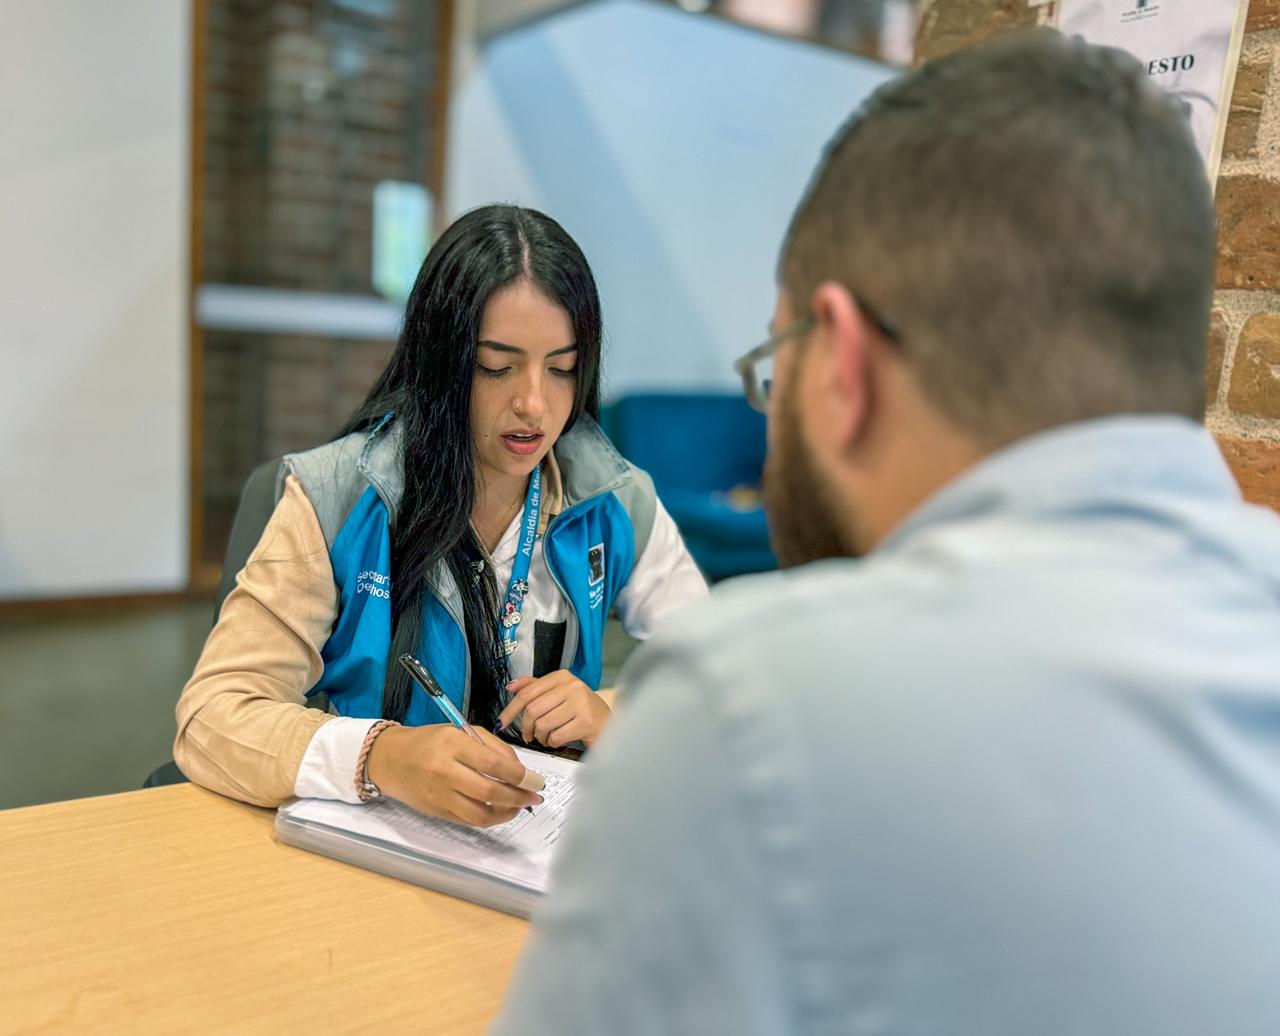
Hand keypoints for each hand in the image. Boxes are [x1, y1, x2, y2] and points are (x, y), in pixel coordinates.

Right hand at [365, 724, 542, 826]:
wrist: (390, 759)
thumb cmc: (430, 741)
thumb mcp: (460, 731)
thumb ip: (492, 746)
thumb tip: (519, 769)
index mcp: (453, 745)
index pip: (493, 763)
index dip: (520, 775)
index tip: (536, 779)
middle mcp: (445, 771)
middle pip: (488, 790)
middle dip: (518, 796)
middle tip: (535, 795)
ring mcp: (439, 795)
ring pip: (480, 813)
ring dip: (506, 813)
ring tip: (520, 806)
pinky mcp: (437, 811)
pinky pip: (469, 820)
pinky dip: (490, 818)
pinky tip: (501, 811)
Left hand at [498, 670, 612, 748]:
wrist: (610, 724)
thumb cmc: (582, 710)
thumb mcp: (559, 693)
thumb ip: (536, 687)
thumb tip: (512, 686)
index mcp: (562, 677)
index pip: (528, 692)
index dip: (511, 709)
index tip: (502, 721)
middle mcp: (572, 686)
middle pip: (532, 709)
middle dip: (526, 727)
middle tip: (529, 735)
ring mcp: (580, 703)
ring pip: (543, 724)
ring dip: (540, 737)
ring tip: (547, 737)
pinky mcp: (586, 722)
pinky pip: (556, 736)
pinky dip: (553, 743)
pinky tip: (559, 740)